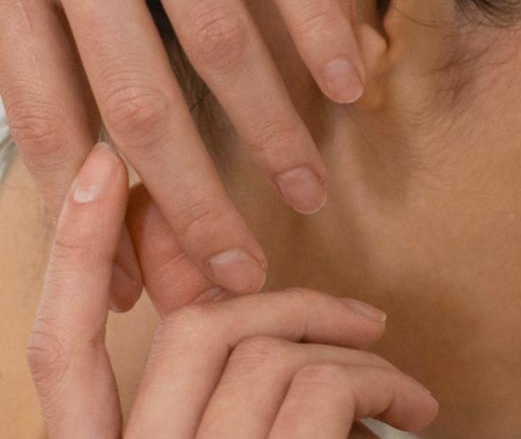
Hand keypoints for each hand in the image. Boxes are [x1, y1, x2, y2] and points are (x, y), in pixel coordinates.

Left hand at [0, 0, 366, 310]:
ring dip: (270, 129)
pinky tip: (348, 80)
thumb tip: (72, 130)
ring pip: (216, 35)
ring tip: (309, 189)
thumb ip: (32, 12)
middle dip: (193, 208)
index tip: (143, 281)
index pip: (54, 119)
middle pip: (142, 102)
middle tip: (238, 273)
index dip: (100, 214)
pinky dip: (314, 22)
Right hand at [28, 143, 438, 437]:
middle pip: (189, 333)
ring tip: (390, 369)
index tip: (103, 171)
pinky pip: (315, 393)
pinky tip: (404, 407)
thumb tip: (221, 310)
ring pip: (261, 351)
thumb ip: (192, 401)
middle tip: (340, 303)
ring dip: (338, 338)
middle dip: (269, 292)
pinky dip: (368, 378)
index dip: (73, 250)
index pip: (58, 349)